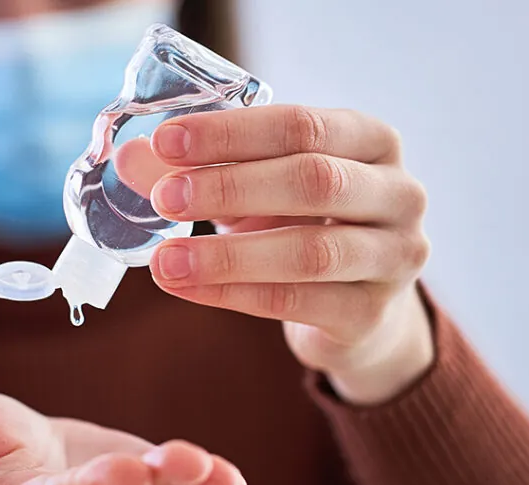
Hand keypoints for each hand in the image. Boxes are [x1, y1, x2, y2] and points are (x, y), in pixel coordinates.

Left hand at [135, 105, 433, 403]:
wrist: (357, 311)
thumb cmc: (303, 228)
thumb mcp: (255, 191)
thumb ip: (199, 171)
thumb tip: (130, 159)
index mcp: (372, 142)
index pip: (301, 125)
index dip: (230, 133)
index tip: (166, 142)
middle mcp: (398, 194)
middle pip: (313, 181)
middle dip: (230, 187)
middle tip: (164, 198)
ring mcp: (394, 257)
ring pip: (308, 251)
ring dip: (228, 255)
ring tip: (165, 259)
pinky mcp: (371, 314)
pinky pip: (296, 302)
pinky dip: (233, 294)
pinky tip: (186, 286)